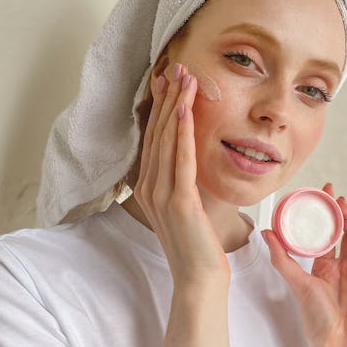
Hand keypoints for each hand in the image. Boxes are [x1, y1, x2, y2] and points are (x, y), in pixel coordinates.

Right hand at [134, 62, 229, 287]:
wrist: (198, 279)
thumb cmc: (195, 245)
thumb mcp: (183, 208)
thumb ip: (179, 183)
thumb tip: (187, 159)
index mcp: (147, 188)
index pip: (154, 139)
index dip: (161, 108)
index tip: (168, 81)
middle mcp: (149, 187)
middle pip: (158, 133)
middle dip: (168, 98)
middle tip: (176, 67)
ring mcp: (161, 194)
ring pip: (168, 140)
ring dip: (177, 106)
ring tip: (185, 78)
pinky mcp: (179, 201)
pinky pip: (181, 159)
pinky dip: (183, 132)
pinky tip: (187, 110)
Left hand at [261, 183, 346, 346]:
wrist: (339, 345)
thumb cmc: (317, 320)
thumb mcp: (297, 283)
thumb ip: (282, 258)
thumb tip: (265, 232)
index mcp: (323, 266)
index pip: (324, 233)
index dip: (321, 214)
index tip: (316, 194)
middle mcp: (343, 265)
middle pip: (343, 230)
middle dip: (339, 210)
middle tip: (332, 193)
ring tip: (343, 210)